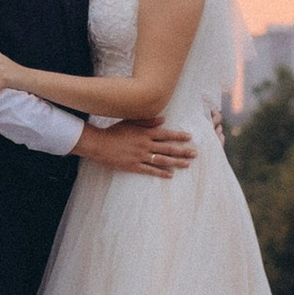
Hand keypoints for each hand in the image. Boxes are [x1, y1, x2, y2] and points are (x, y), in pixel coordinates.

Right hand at [77, 120, 195, 177]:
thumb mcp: (131, 122)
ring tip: (187, 164)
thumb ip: (148, 121)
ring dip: (176, 163)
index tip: (189, 137)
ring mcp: (140, 156)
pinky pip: (150, 170)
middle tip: (194, 154)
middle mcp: (145, 144)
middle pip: (167, 148)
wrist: (99, 144)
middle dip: (182, 151)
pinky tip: (170, 175)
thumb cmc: (114, 131)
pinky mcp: (134, 166)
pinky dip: (161, 173)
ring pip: (162, 160)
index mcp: (145, 133)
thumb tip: (164, 119)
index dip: (178, 136)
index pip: (166, 134)